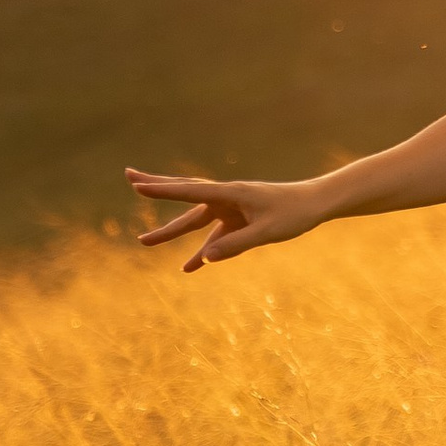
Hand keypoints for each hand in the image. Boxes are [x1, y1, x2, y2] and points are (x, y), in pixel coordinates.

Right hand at [124, 166, 326, 271]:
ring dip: (171, 230)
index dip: (162, 190)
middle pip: (184, 194)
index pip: (190, 192)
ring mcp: (231, 209)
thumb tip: (205, 259)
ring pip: (194, 219)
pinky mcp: (239, 221)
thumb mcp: (266, 232)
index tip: (136, 186)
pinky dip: (201, 251)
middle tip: (129, 177)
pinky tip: (189, 268)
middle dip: (156, 187)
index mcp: (231, 193)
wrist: (316, 204)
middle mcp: (226, 197)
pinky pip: (214, 237)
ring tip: (143, 241)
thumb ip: (236, 245)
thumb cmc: (295, 213)